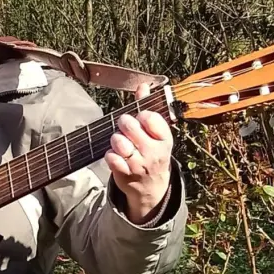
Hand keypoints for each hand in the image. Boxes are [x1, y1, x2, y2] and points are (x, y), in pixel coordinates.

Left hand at [104, 83, 173, 223]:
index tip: (140, 118)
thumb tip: (143, 85)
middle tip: (124, 125)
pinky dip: (109, 153)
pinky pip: (110, 156)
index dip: (141, 114)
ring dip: (115, 138)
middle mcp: (153, 151)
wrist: (151, 187)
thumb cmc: (152, 153)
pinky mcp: (124, 172)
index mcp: (164, 139)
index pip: (149, 117)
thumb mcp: (156, 134)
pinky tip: (115, 155)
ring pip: (118, 141)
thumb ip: (147, 108)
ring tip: (120, 141)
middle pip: (130, 126)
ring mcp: (138, 163)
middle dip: (124, 122)